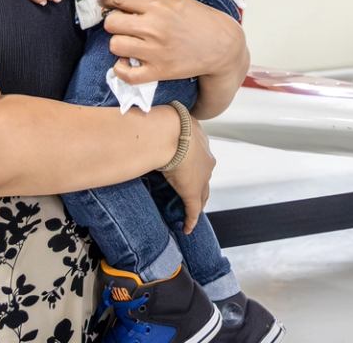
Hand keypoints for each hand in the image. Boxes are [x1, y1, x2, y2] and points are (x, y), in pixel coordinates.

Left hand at [100, 0, 244, 85]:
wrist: (221, 45)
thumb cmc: (198, 18)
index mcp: (158, 5)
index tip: (110, 2)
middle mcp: (154, 27)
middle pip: (111, 23)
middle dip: (115, 21)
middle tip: (125, 24)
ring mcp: (155, 51)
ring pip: (115, 45)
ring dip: (119, 43)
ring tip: (130, 41)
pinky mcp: (159, 71)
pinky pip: (126, 74)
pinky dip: (122, 69)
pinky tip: (128, 61)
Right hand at [161, 113, 215, 233]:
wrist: (172, 133)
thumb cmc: (167, 124)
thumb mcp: (168, 123)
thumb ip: (162, 128)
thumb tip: (146, 126)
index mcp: (200, 141)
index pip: (200, 158)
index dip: (195, 166)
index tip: (189, 170)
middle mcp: (206, 159)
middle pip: (205, 178)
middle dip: (201, 186)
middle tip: (194, 194)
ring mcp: (201, 177)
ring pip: (202, 194)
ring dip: (197, 202)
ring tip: (190, 210)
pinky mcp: (193, 192)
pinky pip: (193, 210)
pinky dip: (190, 219)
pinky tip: (187, 228)